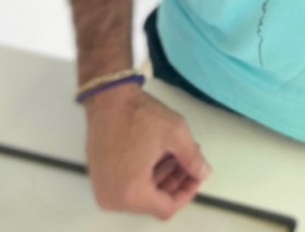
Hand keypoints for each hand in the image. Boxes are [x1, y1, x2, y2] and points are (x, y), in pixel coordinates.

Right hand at [85, 84, 212, 219]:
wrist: (108, 97)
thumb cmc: (140, 115)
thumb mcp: (175, 133)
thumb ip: (193, 158)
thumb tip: (204, 173)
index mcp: (132, 194)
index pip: (167, 208)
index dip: (186, 193)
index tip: (197, 175)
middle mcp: (114, 199)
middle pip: (154, 201)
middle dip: (175, 181)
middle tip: (191, 160)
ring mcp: (104, 190)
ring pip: (142, 193)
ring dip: (162, 176)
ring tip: (178, 153)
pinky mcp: (100, 178)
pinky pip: (128, 185)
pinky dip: (146, 174)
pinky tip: (159, 154)